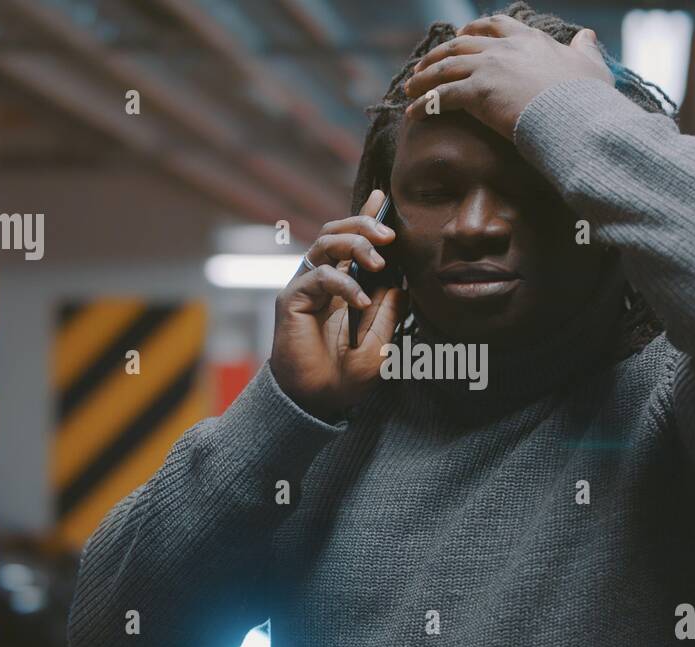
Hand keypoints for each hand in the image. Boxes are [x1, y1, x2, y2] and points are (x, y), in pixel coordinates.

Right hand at [270, 189, 407, 421]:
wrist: (317, 401)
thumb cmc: (345, 376)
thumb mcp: (381, 343)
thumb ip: (390, 312)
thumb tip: (401, 283)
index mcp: (342, 285)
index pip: (353, 242)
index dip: (365, 217)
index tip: (383, 196)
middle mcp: (321, 280)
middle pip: (336, 232)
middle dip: (364, 225)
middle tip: (389, 236)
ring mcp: (305, 287)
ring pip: (325, 243)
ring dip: (354, 245)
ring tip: (378, 262)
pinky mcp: (293, 300)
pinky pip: (319, 277)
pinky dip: (344, 284)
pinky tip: (361, 303)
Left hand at [402, 15, 613, 140]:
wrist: (576, 116)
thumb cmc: (586, 97)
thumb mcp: (591, 66)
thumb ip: (586, 50)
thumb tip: (588, 36)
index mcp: (529, 40)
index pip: (495, 25)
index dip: (474, 30)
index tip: (462, 35)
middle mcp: (504, 48)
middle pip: (460, 43)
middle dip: (438, 54)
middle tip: (425, 65)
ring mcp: (488, 68)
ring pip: (445, 67)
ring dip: (423, 77)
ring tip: (409, 89)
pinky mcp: (477, 93)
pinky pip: (441, 96)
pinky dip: (424, 104)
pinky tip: (412, 113)